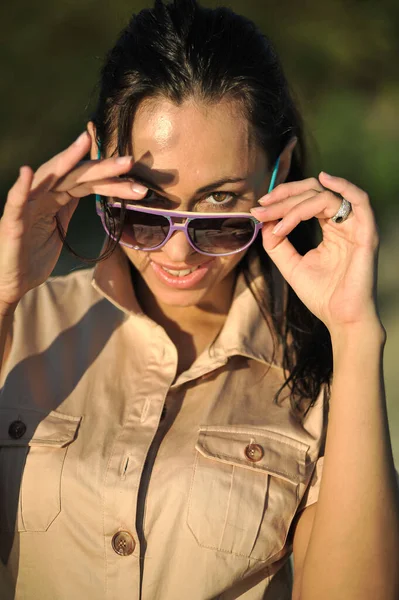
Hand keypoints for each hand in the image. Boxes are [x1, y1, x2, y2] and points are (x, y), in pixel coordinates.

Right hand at [0, 131, 146, 312]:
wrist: (10, 282)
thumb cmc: (33, 255)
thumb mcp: (59, 228)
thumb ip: (69, 207)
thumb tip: (89, 191)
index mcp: (55, 198)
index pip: (88, 183)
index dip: (112, 181)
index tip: (138, 182)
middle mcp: (42, 196)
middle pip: (75, 175)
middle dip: (103, 168)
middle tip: (130, 161)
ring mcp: (26, 207)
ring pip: (48, 178)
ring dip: (66, 160)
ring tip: (84, 142)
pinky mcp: (11, 223)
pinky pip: (15, 202)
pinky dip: (20, 187)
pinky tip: (27, 172)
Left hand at [250, 173, 380, 331]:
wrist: (341, 318)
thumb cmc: (322, 294)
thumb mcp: (290, 265)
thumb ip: (277, 244)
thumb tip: (263, 221)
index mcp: (329, 228)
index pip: (305, 201)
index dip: (280, 200)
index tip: (257, 209)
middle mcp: (343, 223)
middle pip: (312, 193)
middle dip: (283, 199)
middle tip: (261, 209)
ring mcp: (355, 226)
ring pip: (325, 196)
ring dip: (296, 202)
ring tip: (274, 212)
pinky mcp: (366, 233)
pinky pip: (359, 200)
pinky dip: (343, 185)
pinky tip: (323, 179)